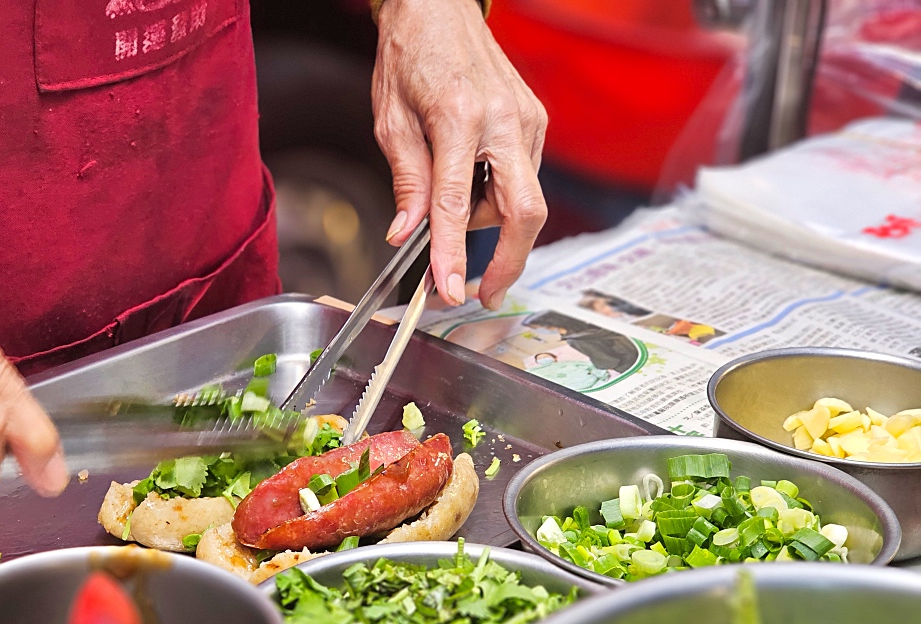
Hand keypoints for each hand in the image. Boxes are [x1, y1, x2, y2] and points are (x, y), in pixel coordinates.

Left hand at [373, 0, 547, 309]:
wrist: (440, 6)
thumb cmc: (410, 55)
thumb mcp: (390, 120)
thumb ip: (407, 181)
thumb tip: (406, 233)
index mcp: (458, 117)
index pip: (457, 204)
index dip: (453, 254)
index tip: (447, 290)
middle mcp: (502, 119)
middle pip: (524, 211)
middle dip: (508, 261)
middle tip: (483, 292)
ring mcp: (526, 120)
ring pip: (522, 199)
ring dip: (488, 221)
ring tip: (451, 205)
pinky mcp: (534, 121)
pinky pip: (523, 178)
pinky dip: (497, 197)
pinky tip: (471, 182)